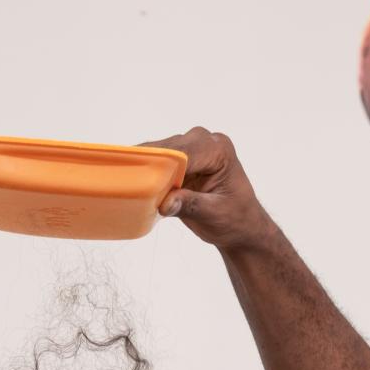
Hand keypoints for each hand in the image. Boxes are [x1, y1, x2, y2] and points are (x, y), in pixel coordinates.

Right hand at [138, 127, 280, 252]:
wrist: (242, 226)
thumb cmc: (236, 219)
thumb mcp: (215, 214)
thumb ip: (191, 205)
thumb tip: (166, 202)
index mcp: (218, 151)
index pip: (185, 152)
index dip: (161, 162)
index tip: (139, 174)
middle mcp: (205, 143)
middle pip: (168, 148)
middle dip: (149, 164)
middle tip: (127, 181)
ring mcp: (192, 150)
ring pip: (159, 152)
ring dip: (145, 167)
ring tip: (128, 183)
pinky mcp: (180, 160)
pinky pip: (158, 161)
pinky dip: (147, 171)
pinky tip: (135, 182)